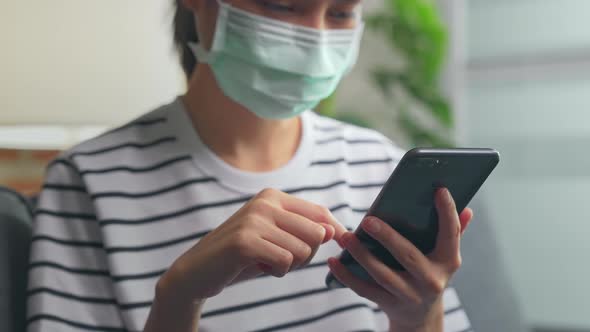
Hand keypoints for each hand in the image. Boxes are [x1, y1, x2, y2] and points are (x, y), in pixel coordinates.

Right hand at [157, 188, 346, 303]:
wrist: (197, 270)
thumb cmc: (243, 255)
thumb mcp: (276, 237)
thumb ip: (304, 231)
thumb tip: (333, 231)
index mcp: (273, 196)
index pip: (320, 212)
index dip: (334, 231)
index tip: (339, 243)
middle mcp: (265, 202)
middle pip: (316, 233)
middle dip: (307, 254)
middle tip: (284, 259)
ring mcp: (254, 220)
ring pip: (303, 249)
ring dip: (290, 265)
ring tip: (266, 262)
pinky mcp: (245, 242)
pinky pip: (285, 261)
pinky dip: (277, 271)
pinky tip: (258, 267)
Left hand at [327, 188, 472, 330]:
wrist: (421, 318)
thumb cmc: (429, 274)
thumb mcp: (445, 258)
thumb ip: (455, 232)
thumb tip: (468, 209)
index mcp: (448, 262)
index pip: (451, 234)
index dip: (447, 212)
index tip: (439, 189)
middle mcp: (431, 280)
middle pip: (408, 255)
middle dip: (387, 237)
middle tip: (368, 220)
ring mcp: (410, 295)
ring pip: (382, 274)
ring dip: (361, 254)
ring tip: (345, 236)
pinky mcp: (390, 305)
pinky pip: (364, 290)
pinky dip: (347, 276)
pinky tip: (334, 261)